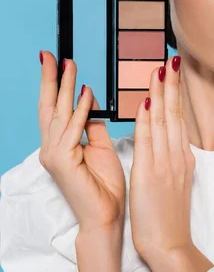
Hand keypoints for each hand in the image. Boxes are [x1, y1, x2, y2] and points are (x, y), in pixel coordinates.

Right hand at [38, 51, 125, 233]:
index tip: (58, 62)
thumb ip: (92, 123)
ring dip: (66, 87)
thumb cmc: (104, 185)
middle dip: (50, 79)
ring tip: (70, 64)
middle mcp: (51, 148)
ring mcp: (54, 155)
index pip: (55, 109)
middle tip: (51, 55)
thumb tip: (90, 99)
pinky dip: (79, 109)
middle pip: (49, 107)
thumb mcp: (100, 146)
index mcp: (60, 145)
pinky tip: (86, 92)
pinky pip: (72, 129)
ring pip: (59, 114)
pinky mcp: (62, 161)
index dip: (55, 85)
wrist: (106, 216)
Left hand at [129, 55, 195, 259]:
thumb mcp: (174, 182)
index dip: (175, 93)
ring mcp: (166, 164)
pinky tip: (147, 103)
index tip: (172, 73)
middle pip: (175, 113)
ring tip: (160, 70)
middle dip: (172, 85)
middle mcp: (177, 156)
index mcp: (182, 157)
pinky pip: (149, 141)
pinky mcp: (151, 174)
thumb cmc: (168, 217)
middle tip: (171, 59)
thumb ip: (171, 159)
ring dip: (161, 94)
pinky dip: (147, 121)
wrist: (169, 244)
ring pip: (164, 121)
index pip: (178, 118)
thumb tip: (167, 141)